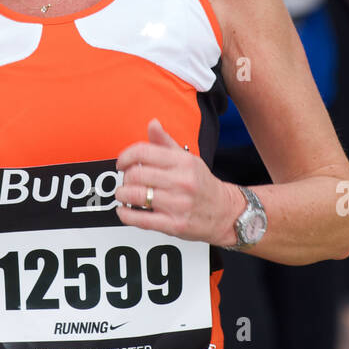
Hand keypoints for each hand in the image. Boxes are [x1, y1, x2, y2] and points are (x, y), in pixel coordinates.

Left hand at [116, 118, 234, 245]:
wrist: (226, 212)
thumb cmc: (202, 184)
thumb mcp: (188, 159)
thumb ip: (166, 142)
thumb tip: (152, 124)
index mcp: (183, 162)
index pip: (143, 152)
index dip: (126, 156)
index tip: (121, 163)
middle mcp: (181, 182)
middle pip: (137, 174)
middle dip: (125, 177)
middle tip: (126, 180)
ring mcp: (178, 204)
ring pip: (136, 196)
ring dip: (122, 195)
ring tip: (124, 194)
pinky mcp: (175, 225)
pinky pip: (141, 220)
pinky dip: (126, 215)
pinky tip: (124, 211)